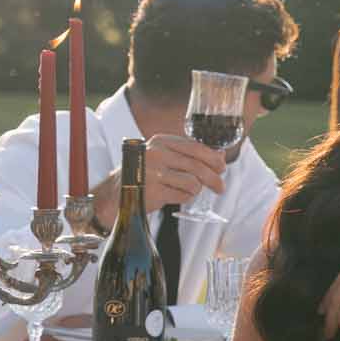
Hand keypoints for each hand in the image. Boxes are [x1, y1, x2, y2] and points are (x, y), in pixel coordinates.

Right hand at [92, 135, 228, 224]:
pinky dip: (184, 198)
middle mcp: (156, 153)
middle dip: (214, 178)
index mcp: (161, 141)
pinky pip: (182, 196)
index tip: (222, 168)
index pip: (196, 147)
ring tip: (188, 192)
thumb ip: (191, 156)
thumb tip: (221, 154)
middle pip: (198, 166)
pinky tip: (175, 196)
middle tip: (220, 188)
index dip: (213, 159)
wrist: (117, 194)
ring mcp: (154, 172)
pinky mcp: (154, 191)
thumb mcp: (166, 159)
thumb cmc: (145, 175)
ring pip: (193, 182)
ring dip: (195, 190)